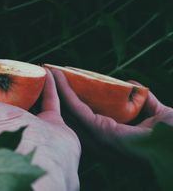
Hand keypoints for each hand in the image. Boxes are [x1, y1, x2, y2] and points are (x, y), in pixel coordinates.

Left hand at [0, 61, 80, 190]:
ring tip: (23, 69)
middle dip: (2, 88)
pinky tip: (46, 71)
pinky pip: (52, 102)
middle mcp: (9, 132)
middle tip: (1, 69)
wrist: (40, 152)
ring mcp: (32, 130)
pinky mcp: (53, 127)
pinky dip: (50, 86)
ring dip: (27, 85)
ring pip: (29, 103)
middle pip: (4, 106)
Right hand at [50, 68, 172, 149]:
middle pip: (71, 113)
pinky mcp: (97, 130)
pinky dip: (64, 90)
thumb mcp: (157, 114)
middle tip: (49, 73)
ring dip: (57, 88)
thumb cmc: (171, 136)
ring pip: (69, 108)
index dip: (74, 97)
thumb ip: (146, 101)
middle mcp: (99, 139)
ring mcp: (96, 136)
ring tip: (49, 70)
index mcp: (111, 136)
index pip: (85, 114)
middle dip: (58, 93)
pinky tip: (57, 76)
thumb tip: (133, 85)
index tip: (65, 81)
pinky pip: (75, 106)